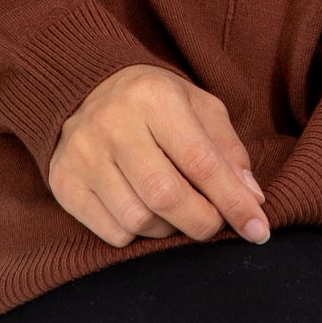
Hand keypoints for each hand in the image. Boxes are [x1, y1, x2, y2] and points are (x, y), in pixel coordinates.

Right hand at [48, 64, 269, 248]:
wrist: (86, 89)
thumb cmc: (155, 103)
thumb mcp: (199, 108)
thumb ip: (228, 151)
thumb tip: (252, 200)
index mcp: (153, 97)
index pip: (200, 161)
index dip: (233, 201)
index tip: (258, 230)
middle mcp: (112, 122)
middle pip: (166, 196)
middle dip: (202, 222)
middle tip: (215, 224)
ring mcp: (82, 154)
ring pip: (137, 220)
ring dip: (169, 229)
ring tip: (175, 210)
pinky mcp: (63, 182)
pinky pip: (111, 232)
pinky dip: (137, 234)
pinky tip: (141, 208)